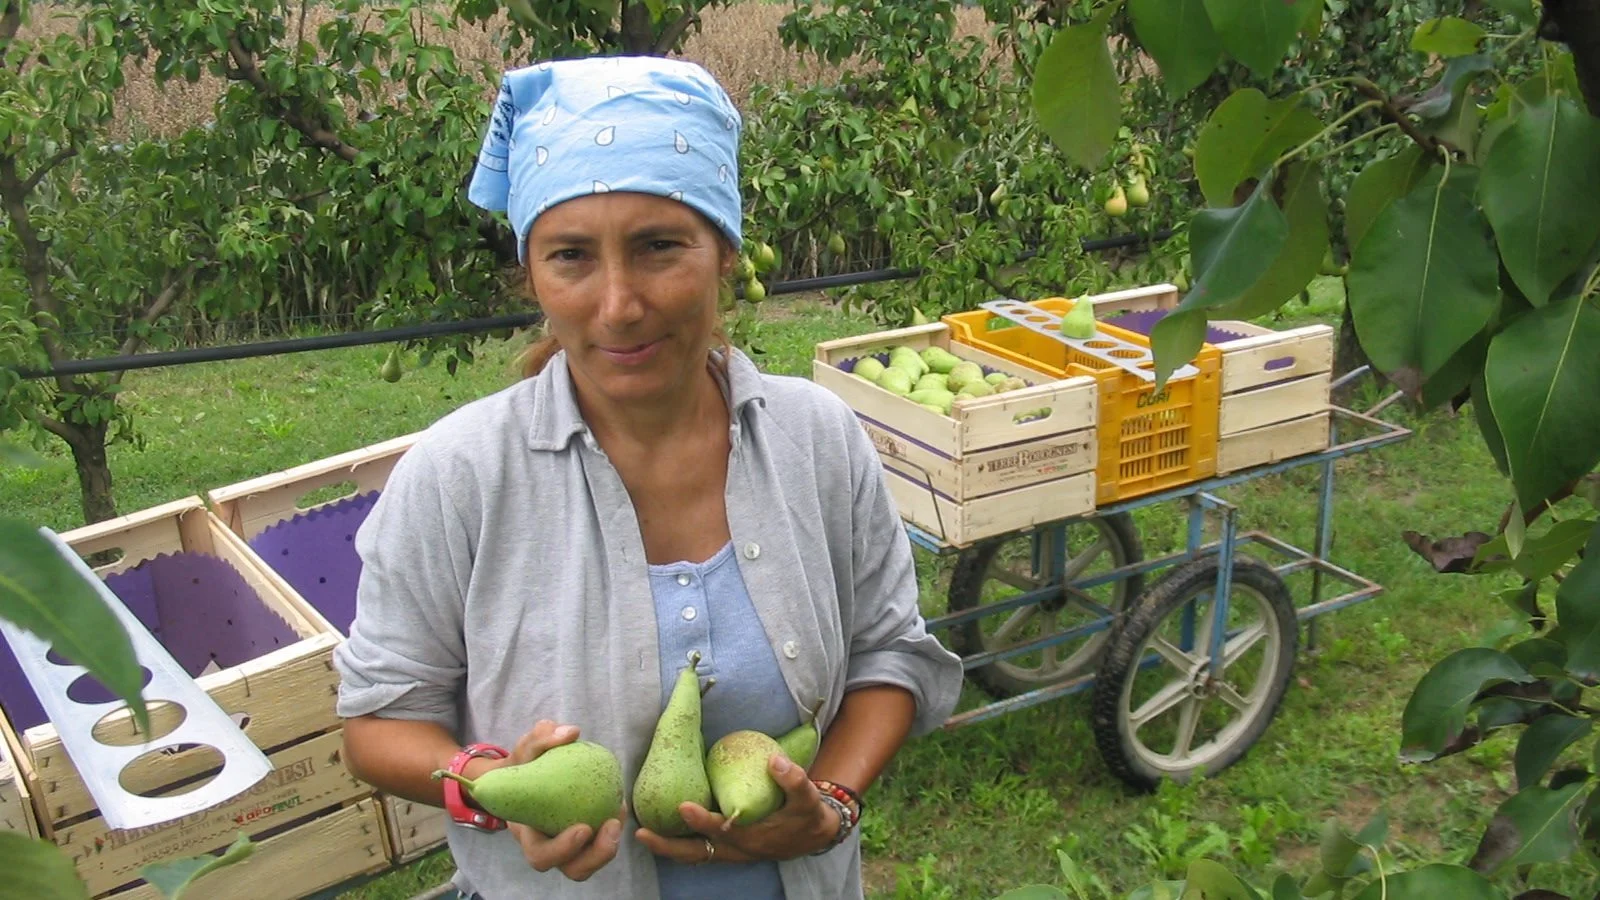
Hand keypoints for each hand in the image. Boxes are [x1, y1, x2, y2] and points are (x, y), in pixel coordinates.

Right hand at [484, 720, 624, 881]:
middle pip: (572, 869)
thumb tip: (571, 732)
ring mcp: (569, 847)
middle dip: (595, 856)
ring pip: (590, 863)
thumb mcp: (526, 748)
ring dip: (609, 846)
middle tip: (612, 826)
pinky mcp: (587, 838)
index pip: (540, 855)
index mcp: (529, 834)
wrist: (526, 773)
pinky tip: (620, 804)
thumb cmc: (523, 763)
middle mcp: (550, 847)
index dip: (562, 850)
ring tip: (619, 814)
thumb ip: (541, 738)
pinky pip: (601, 842)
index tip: (583, 828)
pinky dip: (613, 827)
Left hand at [634, 753, 837, 863]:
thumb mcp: (807, 798)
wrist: (813, 836)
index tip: (682, 806)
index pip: (720, 829)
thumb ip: (793, 779)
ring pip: (692, 855)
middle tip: (640, 833)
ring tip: (640, 833)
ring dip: (666, 848)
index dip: (701, 820)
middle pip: (695, 853)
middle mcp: (735, 849)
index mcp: (751, 836)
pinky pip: (696, 851)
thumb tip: (774, 759)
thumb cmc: (807, 815)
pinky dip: (677, 845)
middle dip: (666, 846)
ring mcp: (729, 852)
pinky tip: (660, 830)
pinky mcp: (726, 849)